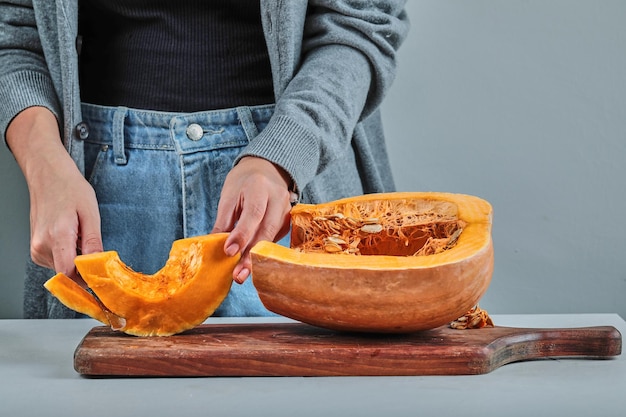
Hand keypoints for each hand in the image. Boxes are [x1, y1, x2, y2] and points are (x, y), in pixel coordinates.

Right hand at [6, 107, 102, 281]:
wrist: (48, 175)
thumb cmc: (70, 189)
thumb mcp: (91, 214)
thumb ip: (93, 243)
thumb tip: (98, 265)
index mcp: (57, 236)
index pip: (68, 272)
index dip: (86, 278)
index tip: (101, 275)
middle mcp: (41, 245)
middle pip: (66, 274)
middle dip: (84, 270)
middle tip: (98, 256)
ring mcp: (35, 247)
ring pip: (61, 269)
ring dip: (76, 262)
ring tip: (82, 240)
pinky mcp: (35, 248)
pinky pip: (55, 261)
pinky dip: (67, 256)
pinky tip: (73, 241)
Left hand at [212, 156, 292, 282]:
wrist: (265, 170)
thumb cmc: (243, 184)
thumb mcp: (229, 197)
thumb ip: (224, 222)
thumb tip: (214, 248)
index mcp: (259, 187)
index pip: (253, 213)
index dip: (242, 234)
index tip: (229, 252)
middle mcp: (278, 197)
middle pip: (266, 230)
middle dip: (251, 255)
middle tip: (237, 275)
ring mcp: (286, 209)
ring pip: (272, 238)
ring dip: (257, 258)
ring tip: (242, 274)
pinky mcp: (288, 220)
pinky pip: (276, 239)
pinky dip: (263, 252)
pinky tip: (252, 263)